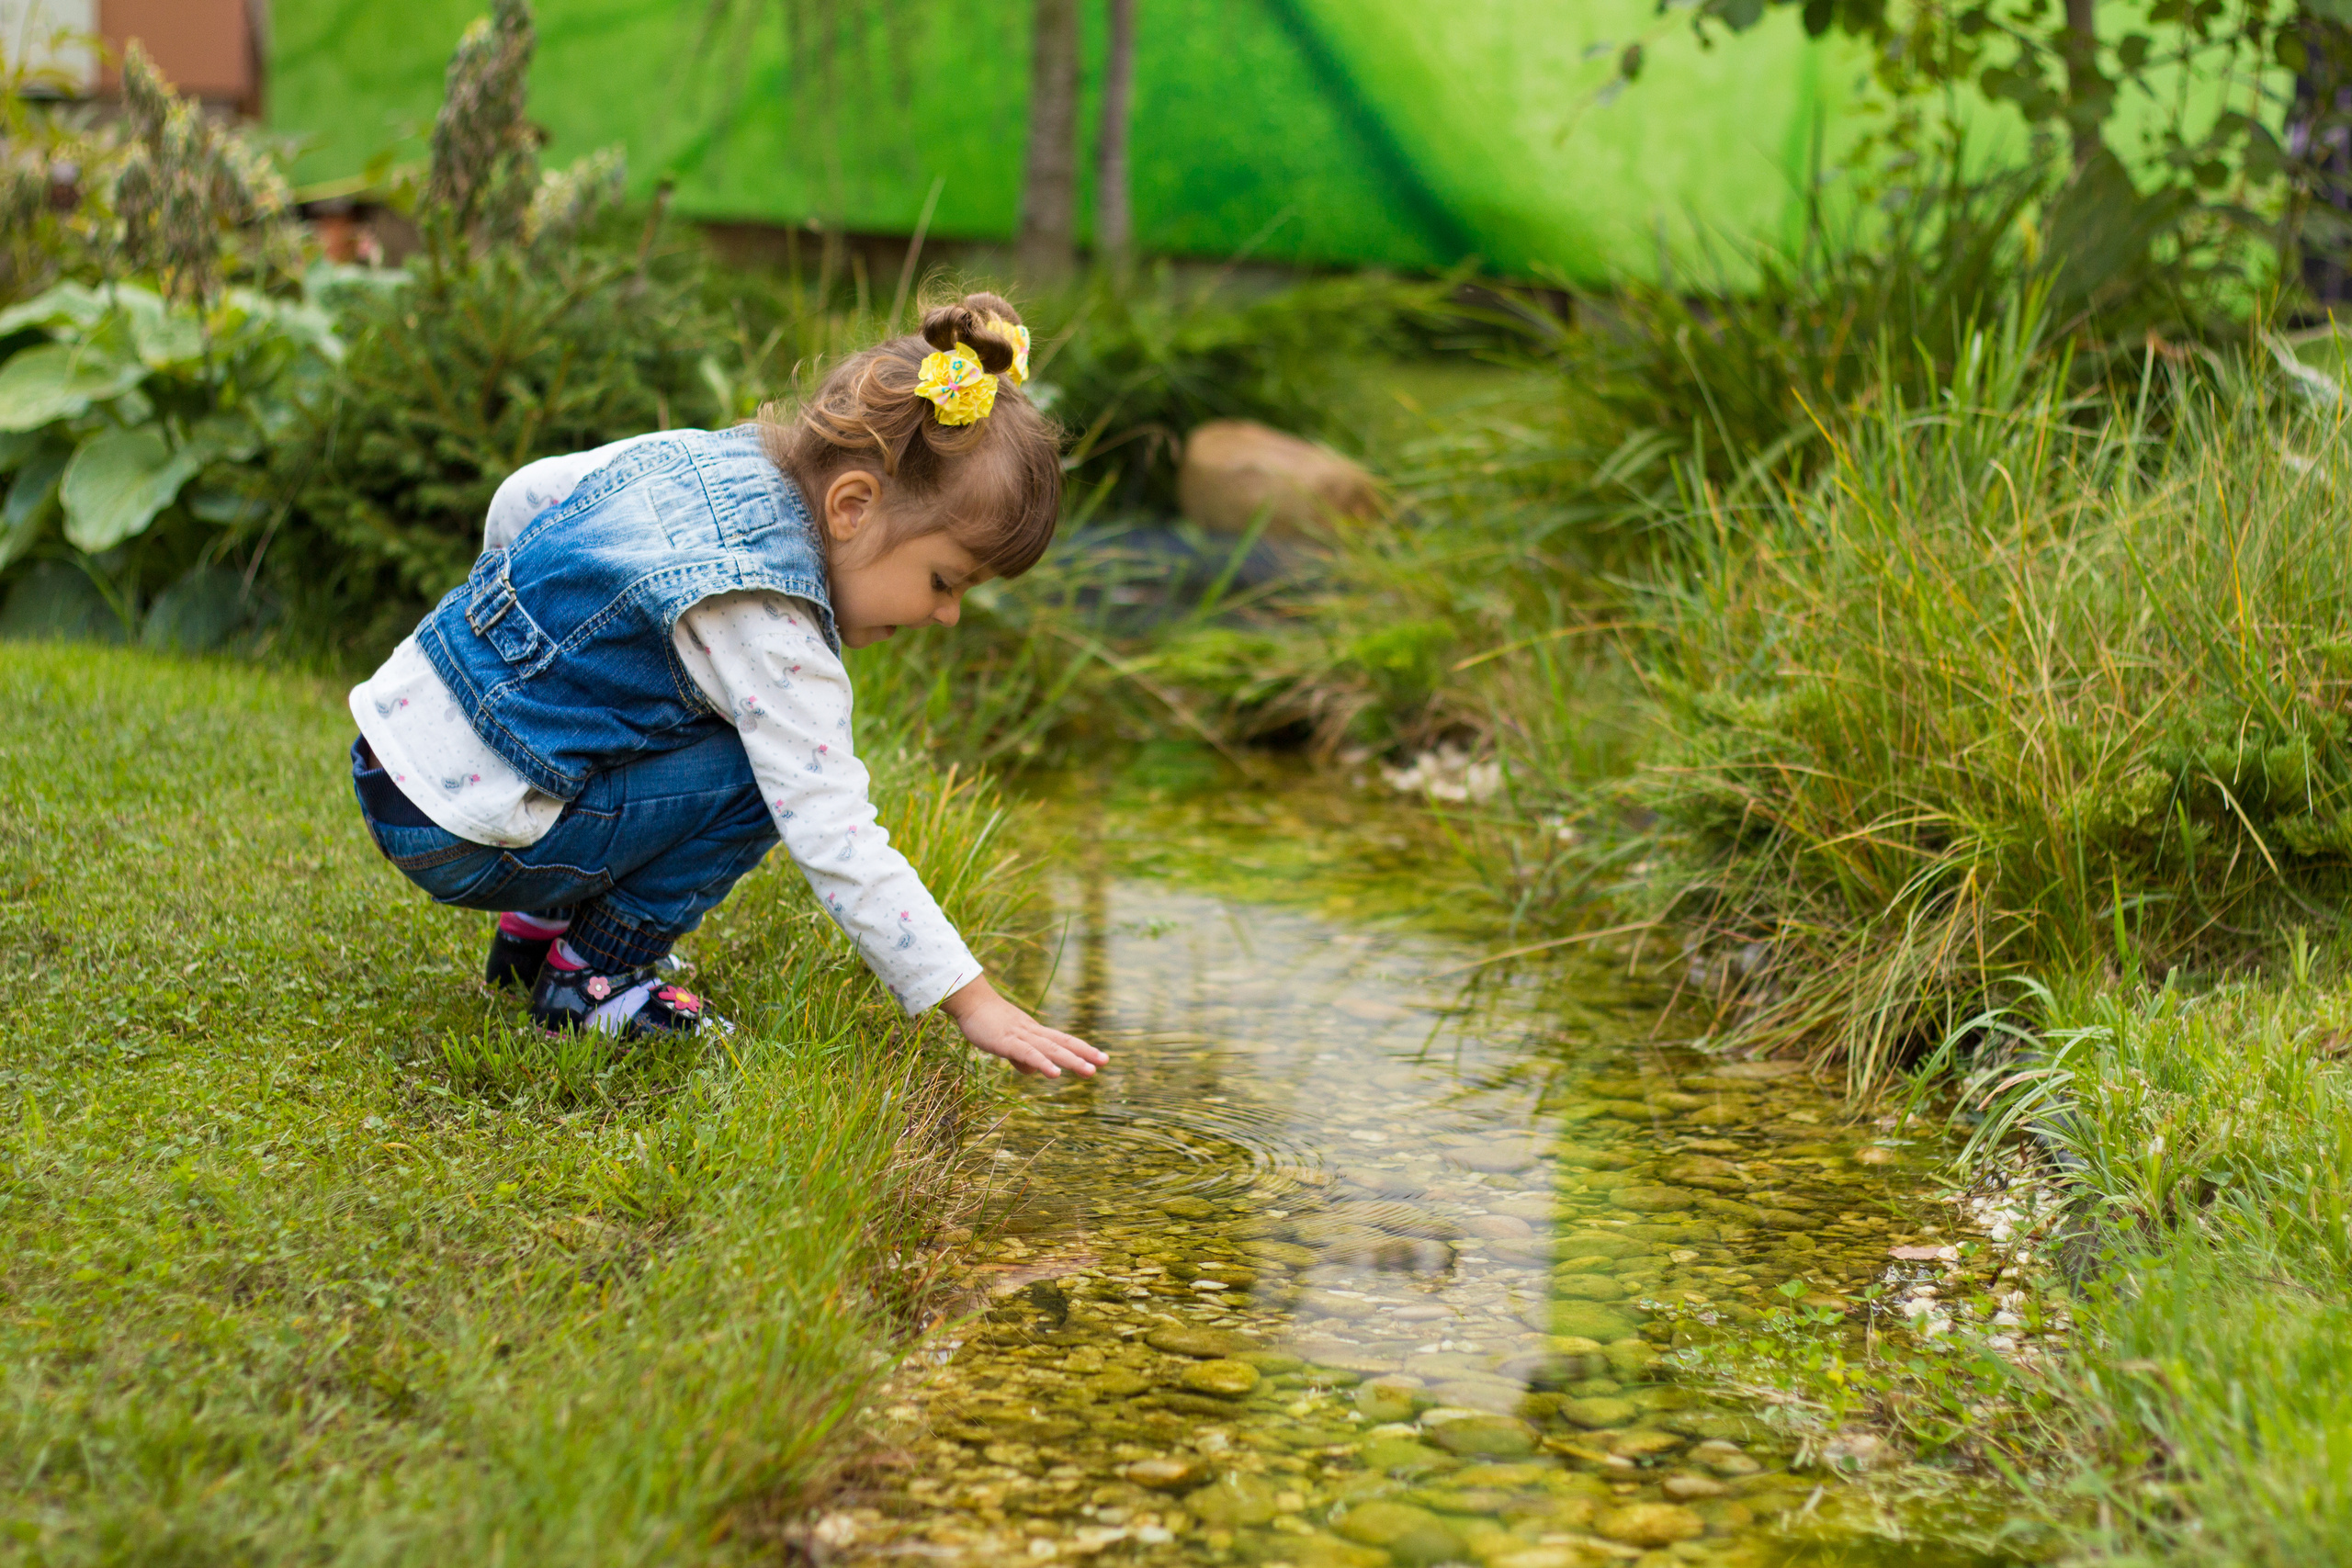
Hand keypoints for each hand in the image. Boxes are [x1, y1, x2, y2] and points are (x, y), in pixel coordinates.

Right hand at [941, 975, 1106, 1077]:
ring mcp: (1021, 1035)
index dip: (1083, 1048)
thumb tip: (1032, 1070)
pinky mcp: (1007, 1041)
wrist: (969, 1001)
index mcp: (1033, 1032)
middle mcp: (1032, 1032)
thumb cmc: (986, 1021)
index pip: (1063, 1040)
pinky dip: (1044, 1063)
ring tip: (1090, 1071)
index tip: (1102, 1057)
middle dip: (1084, 1053)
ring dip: (1072, 1060)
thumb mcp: (1006, 1043)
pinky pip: (1029, 1054)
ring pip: (1051, 1049)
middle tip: (1105, 1062)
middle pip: (1063, 1043)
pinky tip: (1055, 1074)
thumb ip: (1020, 1057)